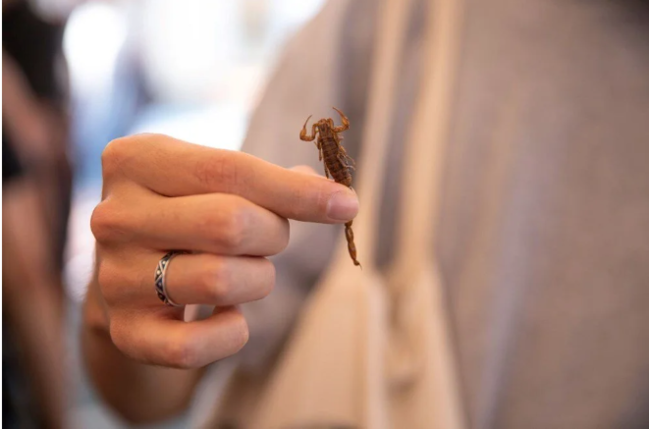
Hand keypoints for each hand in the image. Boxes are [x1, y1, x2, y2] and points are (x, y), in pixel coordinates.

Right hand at [89, 134, 357, 368]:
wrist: (133, 271)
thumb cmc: (188, 214)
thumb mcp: (213, 181)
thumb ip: (271, 183)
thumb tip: (335, 198)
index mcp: (136, 160)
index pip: (230, 170)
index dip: (297, 192)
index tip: (347, 204)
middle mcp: (113, 216)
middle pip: (229, 224)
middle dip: (273, 234)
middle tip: (269, 239)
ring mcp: (114, 277)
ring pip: (220, 280)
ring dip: (257, 279)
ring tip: (244, 271)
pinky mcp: (125, 331)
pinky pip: (195, 345)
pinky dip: (232, 333)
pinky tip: (229, 315)